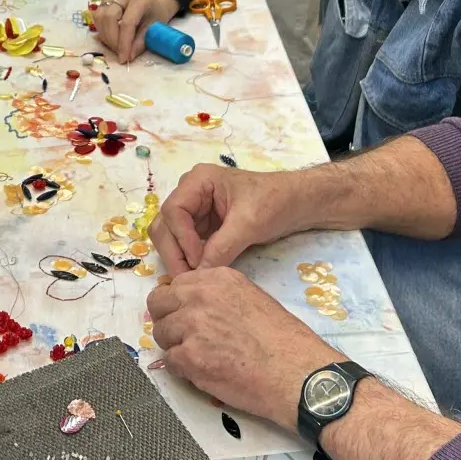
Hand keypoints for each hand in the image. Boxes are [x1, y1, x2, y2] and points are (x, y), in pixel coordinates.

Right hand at [94, 0, 179, 63]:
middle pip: (109, 17)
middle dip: (112, 40)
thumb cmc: (157, 13)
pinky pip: (97, 16)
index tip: (123, 59)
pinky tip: (111, 36)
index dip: (124, 43)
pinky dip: (102, 29)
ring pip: (100, 16)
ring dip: (105, 35)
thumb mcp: (154, 28)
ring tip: (115, 45)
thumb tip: (129, 57)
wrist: (155, 0)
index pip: (127, 22)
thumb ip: (141, 42)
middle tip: (119, 52)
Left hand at [148, 267, 338, 431]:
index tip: (185, 316)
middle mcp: (200, 296)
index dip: (177, 304)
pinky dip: (183, 370)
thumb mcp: (250, 297)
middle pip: (158, 304)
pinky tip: (205, 372)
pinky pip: (170, 362)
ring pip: (160, 334)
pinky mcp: (190, 357)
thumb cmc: (281, 339)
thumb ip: (217, 296)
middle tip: (185, 338)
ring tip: (201, 357)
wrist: (295, 372)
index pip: (175, 285)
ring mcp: (192, 326)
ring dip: (175, 347)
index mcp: (216, 278)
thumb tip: (190, 305)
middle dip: (168, 321)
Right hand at [149, 163, 308, 272]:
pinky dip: (187, 260)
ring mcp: (194, 210)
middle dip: (174, 252)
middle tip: (188, 279)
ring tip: (193, 278)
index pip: (173, 210)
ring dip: (177, 258)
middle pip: (164, 224)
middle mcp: (190, 193)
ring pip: (169, 237)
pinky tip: (199, 273)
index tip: (198, 261)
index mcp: (198, 181)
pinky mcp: (202, 226)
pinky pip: (184, 245)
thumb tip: (199, 275)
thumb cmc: (274, 201)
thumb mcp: (249, 223)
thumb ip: (222, 247)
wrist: (295, 203)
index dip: (182, 238)